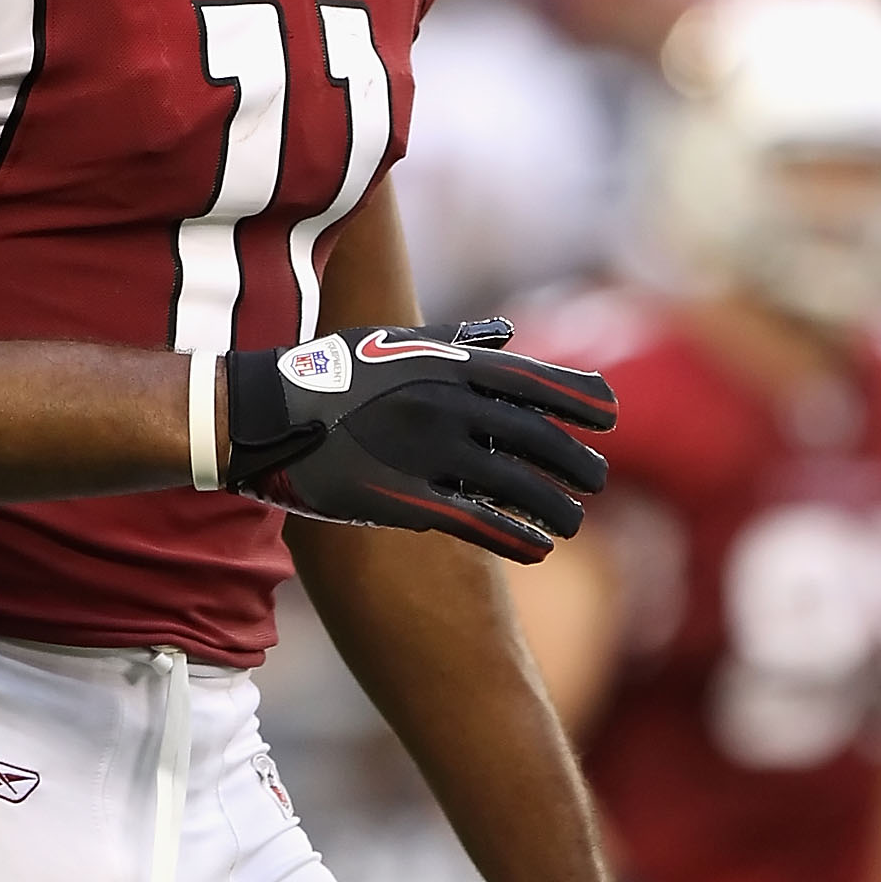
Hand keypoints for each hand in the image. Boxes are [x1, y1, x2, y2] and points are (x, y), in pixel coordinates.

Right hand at [223, 317, 614, 564]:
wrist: (269, 413)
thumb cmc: (330, 371)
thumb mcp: (393, 339)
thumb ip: (453, 339)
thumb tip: (502, 333)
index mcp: (448, 366)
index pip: (534, 380)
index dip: (579, 399)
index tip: (610, 415)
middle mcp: (449, 407)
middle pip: (535, 438)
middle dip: (575, 460)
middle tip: (598, 478)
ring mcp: (430, 454)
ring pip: (515, 485)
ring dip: (555, 505)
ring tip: (575, 521)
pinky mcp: (406, 498)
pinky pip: (477, 522)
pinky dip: (516, 537)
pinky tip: (538, 548)